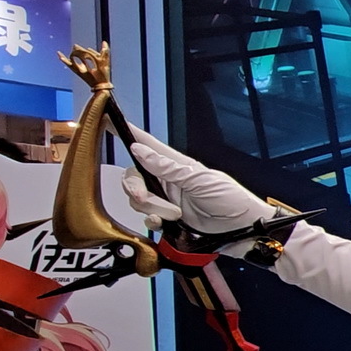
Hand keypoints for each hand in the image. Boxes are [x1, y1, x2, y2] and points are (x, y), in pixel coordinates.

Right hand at [120, 127, 274, 244]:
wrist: (244, 231)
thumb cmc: (232, 200)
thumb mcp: (201, 181)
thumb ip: (168, 168)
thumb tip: (138, 150)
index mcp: (177, 165)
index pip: (147, 145)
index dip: (127, 133)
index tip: (106, 120)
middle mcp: (169, 181)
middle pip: (133, 178)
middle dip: (136, 190)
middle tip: (147, 199)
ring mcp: (168, 201)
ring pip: (138, 200)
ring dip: (151, 208)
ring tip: (175, 215)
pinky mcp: (169, 220)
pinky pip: (147, 218)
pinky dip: (152, 221)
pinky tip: (164, 223)